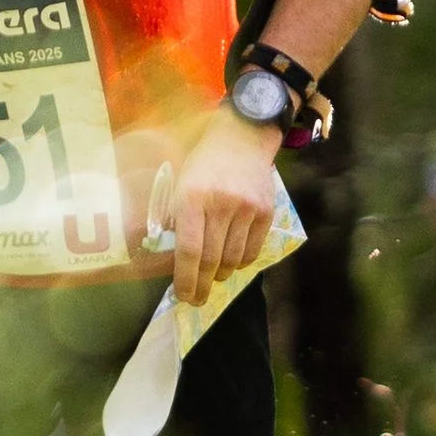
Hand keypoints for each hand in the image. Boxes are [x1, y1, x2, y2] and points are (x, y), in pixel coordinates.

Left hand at [169, 109, 281, 308]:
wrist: (242, 138)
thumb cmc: (202, 163)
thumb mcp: (179, 184)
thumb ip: (175, 218)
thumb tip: (170, 258)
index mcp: (192, 197)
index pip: (189, 250)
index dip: (185, 279)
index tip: (182, 295)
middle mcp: (221, 204)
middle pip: (211, 259)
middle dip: (201, 285)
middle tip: (196, 298)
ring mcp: (247, 209)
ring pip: (233, 259)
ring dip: (220, 275)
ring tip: (212, 277)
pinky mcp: (266, 212)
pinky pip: (252, 250)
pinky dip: (240, 262)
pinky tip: (231, 262)